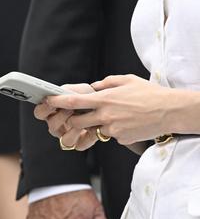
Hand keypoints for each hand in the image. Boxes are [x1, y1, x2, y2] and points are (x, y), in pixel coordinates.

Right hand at [34, 83, 95, 147]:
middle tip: (70, 109)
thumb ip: (67, 91)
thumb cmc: (89, 96)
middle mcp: (56, 125)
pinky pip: (80, 145)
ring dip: (74, 129)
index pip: (39, 113)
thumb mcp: (78, 90)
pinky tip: (93, 128)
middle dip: (61, 117)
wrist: (105, 106)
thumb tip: (58, 93)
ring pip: (65, 139)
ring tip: (83, 118)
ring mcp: (67, 136)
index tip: (50, 101)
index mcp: (51, 112)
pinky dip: (87, 137)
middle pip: (52, 126)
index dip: (44, 108)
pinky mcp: (80, 143)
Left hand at [45, 75, 196, 148]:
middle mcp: (105, 115)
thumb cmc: (150, 93)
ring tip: (107, 119)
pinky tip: (126, 123)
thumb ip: (106, 82)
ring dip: (93, 127)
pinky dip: (113, 131)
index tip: (47, 101)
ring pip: (93, 130)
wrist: (171, 110)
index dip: (56, 102)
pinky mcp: (122, 138)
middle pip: (77, 122)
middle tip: (74, 117)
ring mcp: (113, 129)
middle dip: (72, 121)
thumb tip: (93, 86)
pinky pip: (110, 136)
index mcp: (104, 99)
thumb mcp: (126, 80)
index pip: (73, 102)